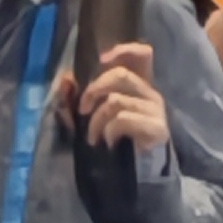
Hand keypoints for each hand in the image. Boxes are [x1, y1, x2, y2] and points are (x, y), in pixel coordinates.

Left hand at [67, 41, 170, 156]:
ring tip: (93, 137)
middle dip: (94, 89)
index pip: (143, 54)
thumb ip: (79, 97)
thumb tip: (65, 79)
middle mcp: (151, 93)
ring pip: (115, 101)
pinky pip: (123, 119)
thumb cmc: (117, 140)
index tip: (103, 60)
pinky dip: (109, 131)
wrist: (140, 172)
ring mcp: (155, 109)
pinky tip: (110, 142)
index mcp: (139, 86)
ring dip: (97, 121)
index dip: (124, 51)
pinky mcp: (157, 127)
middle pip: (121, 75)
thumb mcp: (94, 116)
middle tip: (83, 110)